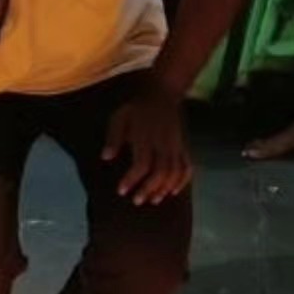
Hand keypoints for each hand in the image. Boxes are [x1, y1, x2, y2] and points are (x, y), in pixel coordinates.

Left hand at [102, 77, 191, 205]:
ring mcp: (176, 145)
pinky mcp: (183, 146)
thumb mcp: (120, 117)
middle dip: (149, 189)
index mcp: (145, 137)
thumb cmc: (137, 107)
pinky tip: (173, 191)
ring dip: (164, 188)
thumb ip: (113, 137)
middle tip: (137, 201)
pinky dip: (182, 181)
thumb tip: (106, 157)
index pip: (142, 164)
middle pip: (160, 172)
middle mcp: (163, 143)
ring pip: (174, 172)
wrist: (163, 92)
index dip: (132, 179)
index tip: (121, 190)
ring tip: (153, 200)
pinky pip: (187, 166)